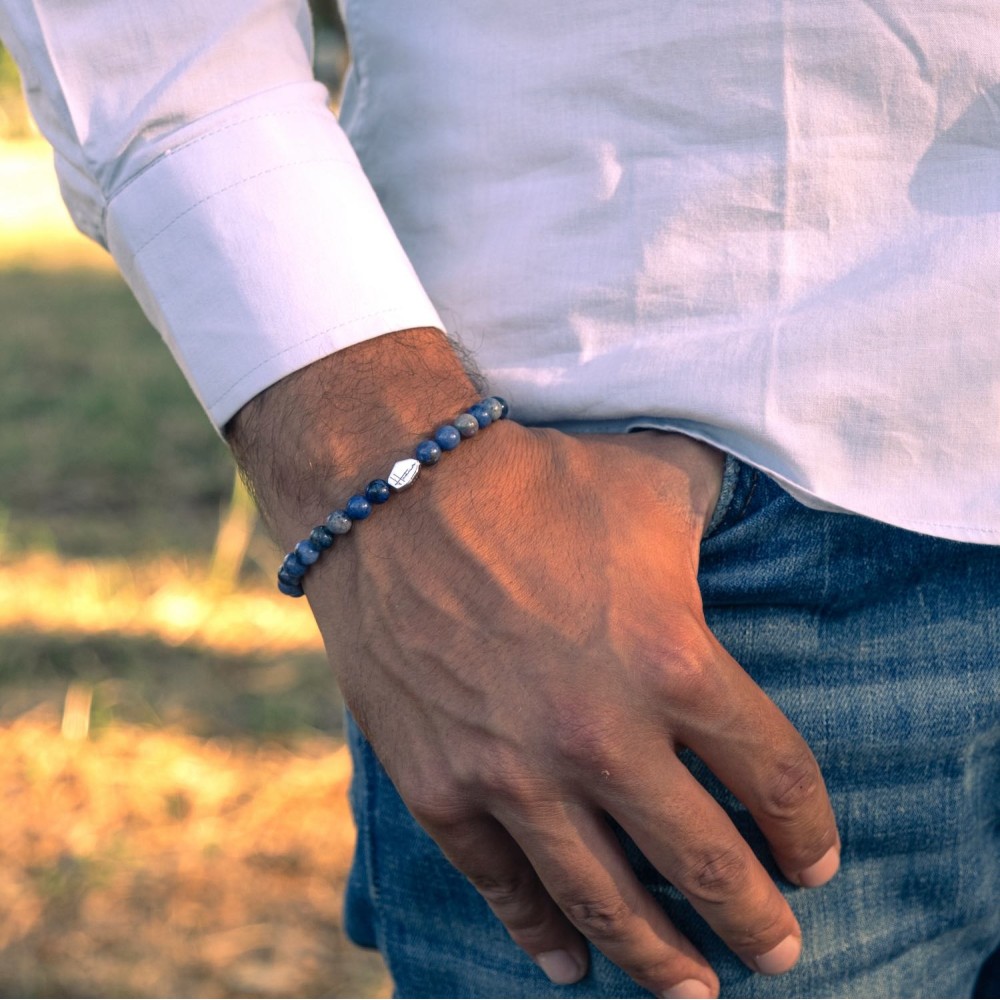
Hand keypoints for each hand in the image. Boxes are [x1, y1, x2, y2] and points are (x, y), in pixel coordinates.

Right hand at [230, 333, 839, 997]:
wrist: (395, 490)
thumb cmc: (533, 479)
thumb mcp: (653, 482)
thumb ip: (719, 515)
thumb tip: (762, 499)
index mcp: (673, 663)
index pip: (775, 777)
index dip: (807, 832)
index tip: (814, 862)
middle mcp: (603, 738)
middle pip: (706, 864)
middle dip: (753, 920)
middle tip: (776, 953)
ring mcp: (516, 773)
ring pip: (607, 901)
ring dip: (661, 960)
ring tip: (694, 990)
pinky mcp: (442, 786)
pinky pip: (502, 884)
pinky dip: (540, 932)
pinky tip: (567, 963)